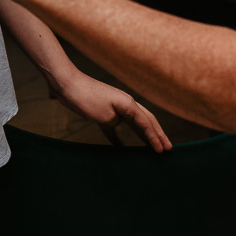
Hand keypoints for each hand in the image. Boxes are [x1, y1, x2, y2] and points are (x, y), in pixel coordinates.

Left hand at [50, 70, 171, 152]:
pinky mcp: (102, 112)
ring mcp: (114, 107)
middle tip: (168, 148)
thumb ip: (115, 121)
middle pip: (146, 121)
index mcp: (128, 104)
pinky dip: (119, 138)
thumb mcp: (105, 115)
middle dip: (157, 135)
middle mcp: (124, 104)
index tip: (164, 151)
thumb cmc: (86, 97)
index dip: (155, 138)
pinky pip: (114, 128)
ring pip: (133, 124)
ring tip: (151, 148)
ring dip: (142, 136)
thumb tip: (117, 123)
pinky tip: (120, 148)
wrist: (67, 84)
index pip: (146, 124)